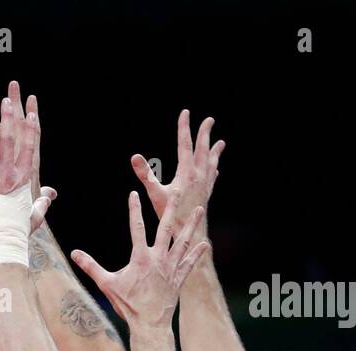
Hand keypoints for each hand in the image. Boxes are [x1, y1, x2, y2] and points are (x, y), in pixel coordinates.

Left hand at [0, 87, 52, 230]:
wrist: (3, 240)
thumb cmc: (20, 227)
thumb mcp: (36, 213)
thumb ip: (42, 201)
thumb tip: (51, 195)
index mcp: (23, 177)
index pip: (28, 147)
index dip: (29, 128)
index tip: (31, 111)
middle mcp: (7, 173)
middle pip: (7, 140)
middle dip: (7, 118)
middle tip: (6, 99)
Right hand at [70, 191, 208, 328]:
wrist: (149, 325)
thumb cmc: (128, 305)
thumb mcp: (107, 284)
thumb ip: (91, 266)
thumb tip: (74, 253)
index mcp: (141, 258)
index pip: (136, 228)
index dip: (134, 210)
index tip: (133, 194)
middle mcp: (159, 259)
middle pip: (166, 228)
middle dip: (171, 208)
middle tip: (178, 191)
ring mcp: (171, 268)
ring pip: (183, 241)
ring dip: (191, 225)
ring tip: (199, 210)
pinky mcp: (179, 278)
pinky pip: (189, 262)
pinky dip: (197, 253)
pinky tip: (205, 243)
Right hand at [130, 110, 223, 241]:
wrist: (189, 234)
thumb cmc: (170, 216)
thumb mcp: (154, 193)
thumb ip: (145, 174)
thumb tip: (134, 157)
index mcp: (187, 172)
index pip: (185, 144)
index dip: (184, 127)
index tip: (185, 113)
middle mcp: (199, 176)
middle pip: (203, 149)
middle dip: (205, 133)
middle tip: (209, 120)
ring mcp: (204, 185)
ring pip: (211, 163)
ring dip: (215, 151)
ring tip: (221, 143)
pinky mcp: (205, 195)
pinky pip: (212, 178)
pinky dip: (213, 170)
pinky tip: (215, 170)